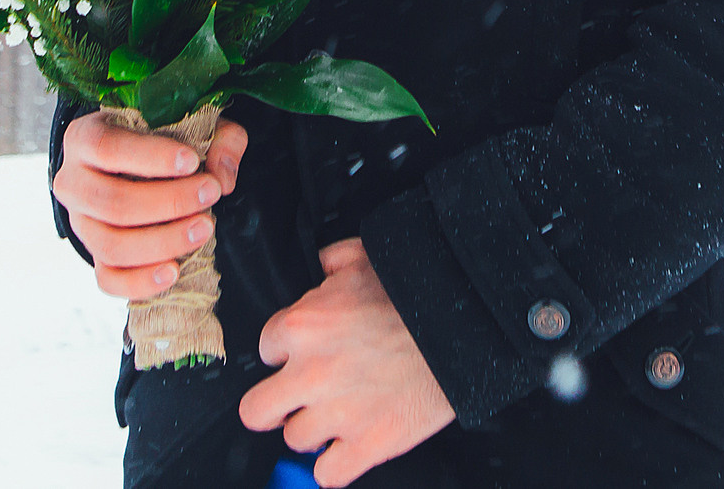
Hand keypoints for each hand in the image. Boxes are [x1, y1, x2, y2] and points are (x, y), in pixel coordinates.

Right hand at [52, 109, 246, 299]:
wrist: (129, 164)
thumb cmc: (158, 137)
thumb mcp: (188, 121)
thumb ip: (217, 138)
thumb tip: (223, 177)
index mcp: (84, 138)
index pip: (108, 148)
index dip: (151, 157)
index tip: (191, 161)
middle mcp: (72, 183)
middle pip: (112, 203)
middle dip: (168, 202)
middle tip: (209, 194)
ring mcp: (80, 224)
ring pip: (112, 245)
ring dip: (163, 241)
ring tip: (204, 227)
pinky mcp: (94, 255)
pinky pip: (108, 279)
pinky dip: (141, 281)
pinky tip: (174, 270)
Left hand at [240, 238, 454, 486]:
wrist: (467, 329)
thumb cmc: (420, 292)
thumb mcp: (366, 256)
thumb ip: (331, 263)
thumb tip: (321, 267)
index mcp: (303, 326)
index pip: (265, 349)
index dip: (286, 353)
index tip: (303, 354)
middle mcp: (311, 373)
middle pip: (255, 410)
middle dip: (275, 404)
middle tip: (295, 398)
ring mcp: (338, 414)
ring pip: (295, 440)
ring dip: (314, 429)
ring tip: (338, 414)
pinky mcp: (367, 446)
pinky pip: (327, 475)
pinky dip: (336, 465)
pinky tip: (348, 447)